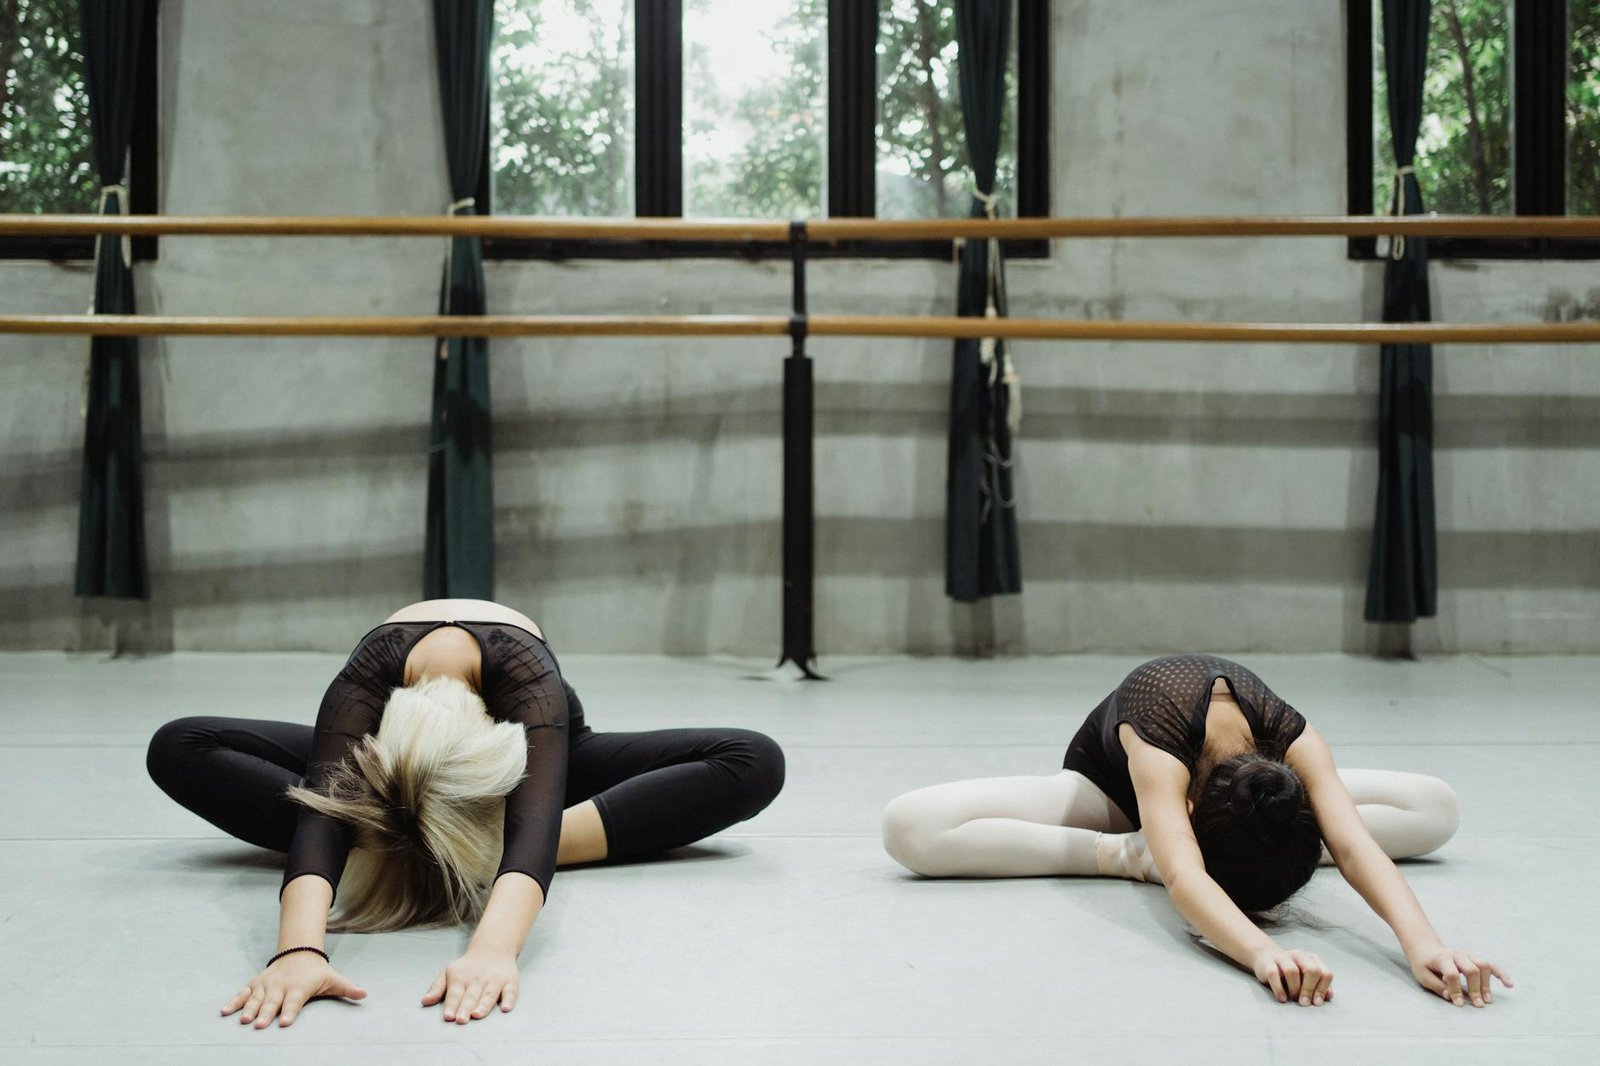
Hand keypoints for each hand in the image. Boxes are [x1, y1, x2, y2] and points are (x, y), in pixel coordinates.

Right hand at [221, 952, 366, 1027]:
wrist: (299, 953)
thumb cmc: (317, 972)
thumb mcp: (333, 978)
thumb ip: (347, 988)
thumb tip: (365, 994)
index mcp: (299, 988)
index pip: (294, 1002)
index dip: (290, 1011)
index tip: (286, 1022)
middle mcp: (281, 986)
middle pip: (273, 1002)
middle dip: (266, 1013)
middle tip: (259, 1025)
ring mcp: (266, 984)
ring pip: (256, 997)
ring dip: (248, 1008)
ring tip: (243, 1020)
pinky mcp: (255, 983)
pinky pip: (242, 993)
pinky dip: (233, 1001)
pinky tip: (224, 1012)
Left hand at [422, 948, 520, 1023]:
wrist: (493, 949)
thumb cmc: (467, 967)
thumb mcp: (448, 972)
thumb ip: (437, 988)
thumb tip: (424, 1002)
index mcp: (460, 978)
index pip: (455, 994)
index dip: (451, 1005)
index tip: (448, 1016)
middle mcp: (478, 979)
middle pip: (471, 996)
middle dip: (466, 1008)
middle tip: (461, 1020)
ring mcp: (495, 980)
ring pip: (489, 994)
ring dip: (484, 1005)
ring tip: (477, 1015)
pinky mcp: (510, 981)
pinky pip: (510, 991)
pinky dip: (509, 999)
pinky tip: (506, 1008)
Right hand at [1252, 948, 1333, 1005]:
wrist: (1266, 958)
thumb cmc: (1291, 973)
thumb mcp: (1307, 978)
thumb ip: (1319, 986)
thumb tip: (1329, 996)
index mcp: (1311, 959)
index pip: (1325, 973)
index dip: (1323, 989)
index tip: (1317, 1002)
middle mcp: (1299, 955)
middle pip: (1311, 970)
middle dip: (1309, 989)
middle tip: (1305, 1003)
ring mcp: (1282, 957)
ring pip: (1292, 971)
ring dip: (1294, 989)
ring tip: (1293, 999)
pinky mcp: (1268, 963)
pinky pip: (1273, 974)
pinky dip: (1279, 989)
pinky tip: (1283, 998)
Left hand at [1409, 947, 1510, 1006]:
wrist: (1426, 949)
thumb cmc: (1424, 964)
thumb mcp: (1422, 975)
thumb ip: (1436, 986)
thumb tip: (1451, 996)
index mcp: (1442, 958)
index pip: (1452, 974)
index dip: (1456, 990)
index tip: (1458, 1003)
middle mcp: (1457, 954)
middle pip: (1472, 969)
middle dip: (1475, 988)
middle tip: (1477, 1005)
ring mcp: (1468, 955)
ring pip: (1484, 966)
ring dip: (1487, 984)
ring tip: (1487, 1000)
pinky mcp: (1475, 959)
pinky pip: (1491, 965)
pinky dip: (1501, 974)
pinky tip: (1509, 985)